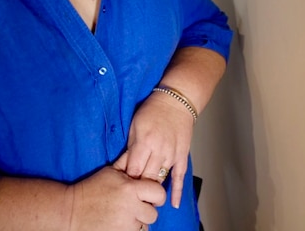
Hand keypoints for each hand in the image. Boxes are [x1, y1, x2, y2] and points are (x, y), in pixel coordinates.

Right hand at [68, 166, 164, 230]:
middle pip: (153, 214)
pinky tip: (121, 223)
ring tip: (126, 215)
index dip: (157, 195)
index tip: (151, 197)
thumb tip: (140, 152)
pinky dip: (131, 229)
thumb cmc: (92, 188)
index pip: (159, 193)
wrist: (71, 210)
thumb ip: (128, 164)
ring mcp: (125, 225)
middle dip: (146, 210)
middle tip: (135, 207)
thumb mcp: (110, 172)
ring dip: (138, 222)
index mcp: (130, 188)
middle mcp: (131, 207)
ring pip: (145, 226)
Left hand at [113, 92, 194, 208]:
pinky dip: (176, 191)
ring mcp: (173, 154)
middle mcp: (160, 150)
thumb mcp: (135, 126)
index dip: (126, 179)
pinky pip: (180, 177)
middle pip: (146, 178)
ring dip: (152, 189)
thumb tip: (124, 168)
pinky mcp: (182, 156)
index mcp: (145, 142)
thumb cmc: (153, 110)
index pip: (133, 171)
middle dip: (138, 186)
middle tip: (131, 191)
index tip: (122, 183)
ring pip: (160, 179)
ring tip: (145, 197)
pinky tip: (173, 203)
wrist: (177, 101)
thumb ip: (130, 149)